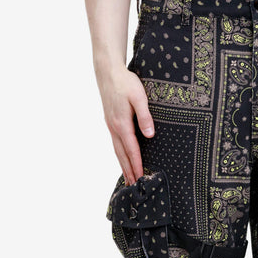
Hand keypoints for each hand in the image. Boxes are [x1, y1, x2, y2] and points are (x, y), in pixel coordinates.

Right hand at [96, 63, 155, 184]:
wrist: (108, 71)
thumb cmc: (125, 82)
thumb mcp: (139, 96)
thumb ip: (145, 116)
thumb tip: (149, 135)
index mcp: (122, 124)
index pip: (131, 150)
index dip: (137, 165)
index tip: (141, 177)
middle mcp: (114, 127)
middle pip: (122, 154)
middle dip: (128, 170)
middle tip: (134, 186)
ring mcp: (111, 125)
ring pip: (117, 150)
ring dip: (123, 165)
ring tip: (128, 178)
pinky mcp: (111, 122)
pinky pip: (115, 143)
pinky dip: (120, 155)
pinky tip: (123, 158)